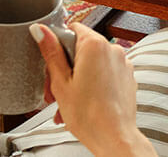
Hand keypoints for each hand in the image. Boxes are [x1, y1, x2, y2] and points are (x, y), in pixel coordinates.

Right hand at [37, 22, 154, 155]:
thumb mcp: (61, 82)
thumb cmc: (88, 115)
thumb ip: (51, 52)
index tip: (51, 64)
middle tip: (53, 90)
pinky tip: (81, 104)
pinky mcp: (127, 78)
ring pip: (91, 64)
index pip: (71, 29)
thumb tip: (41, 30)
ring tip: (65, 104)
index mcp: (95, 45)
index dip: (57, 46)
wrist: (113, 137)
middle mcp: (112, 50)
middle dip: (64, 69)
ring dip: (76, 80)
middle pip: (80, 49)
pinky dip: (92, 85)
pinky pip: (104, 75)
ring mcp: (122, 64)